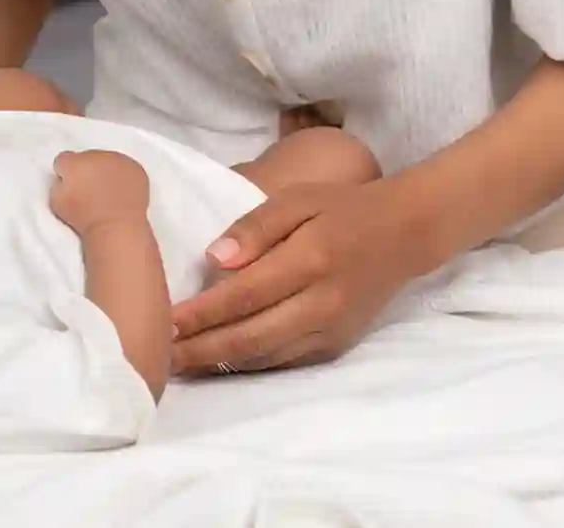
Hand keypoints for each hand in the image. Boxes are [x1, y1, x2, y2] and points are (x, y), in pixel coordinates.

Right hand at [48, 149, 149, 234]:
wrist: (116, 227)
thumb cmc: (85, 218)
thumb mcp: (57, 203)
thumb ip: (58, 184)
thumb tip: (64, 180)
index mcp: (73, 162)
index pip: (64, 159)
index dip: (66, 173)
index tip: (71, 185)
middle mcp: (96, 155)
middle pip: (87, 157)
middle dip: (87, 170)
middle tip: (90, 191)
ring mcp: (118, 160)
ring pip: (108, 160)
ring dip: (106, 171)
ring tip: (107, 193)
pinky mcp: (135, 168)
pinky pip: (127, 167)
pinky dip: (124, 177)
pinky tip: (122, 192)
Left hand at [170, 181, 420, 375]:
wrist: (405, 233)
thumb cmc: (341, 208)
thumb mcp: (297, 199)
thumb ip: (254, 227)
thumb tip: (213, 259)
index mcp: (310, 260)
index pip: (244, 295)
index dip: (201, 313)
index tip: (162, 320)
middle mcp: (322, 303)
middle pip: (251, 336)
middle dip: (201, 349)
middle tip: (158, 356)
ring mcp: (331, 329)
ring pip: (267, 355)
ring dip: (220, 363)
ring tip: (178, 364)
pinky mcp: (337, 345)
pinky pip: (285, 361)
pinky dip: (249, 364)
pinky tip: (218, 362)